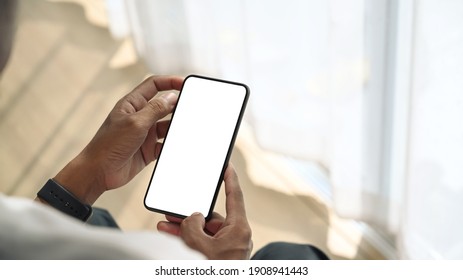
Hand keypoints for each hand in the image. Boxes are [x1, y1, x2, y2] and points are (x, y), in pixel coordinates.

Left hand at [50, 75, 182, 204]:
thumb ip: (155, 109)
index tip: (185, 83)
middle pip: (164, 106)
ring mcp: (145, 134)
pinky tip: (178, 147)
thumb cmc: (108, 145)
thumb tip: (172, 97)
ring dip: (176, 128)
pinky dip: (172, 146)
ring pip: (167, 126)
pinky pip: (165, 145)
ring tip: (186, 128)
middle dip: (177, 106)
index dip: (170, 81)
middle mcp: (140, 117)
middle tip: (192, 108)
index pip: (154, 85)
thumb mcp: (135, 123)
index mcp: (132, 104)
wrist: (98, 172)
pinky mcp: (148, 150)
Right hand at [157, 164, 252, 259]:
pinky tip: (170, 234)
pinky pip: (203, 242)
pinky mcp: (220, 256)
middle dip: (191, 213)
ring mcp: (228, 248)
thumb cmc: (216, 274)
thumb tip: (193, 219)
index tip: (228, 165)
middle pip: (212, 217)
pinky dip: (188, 239)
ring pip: (204, 231)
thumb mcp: (200, 247)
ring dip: (185, 228)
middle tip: (174, 209)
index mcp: (239, 230)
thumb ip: (193, 228)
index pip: (235, 197)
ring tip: (165, 224)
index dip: (230, 178)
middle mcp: (236, 237)